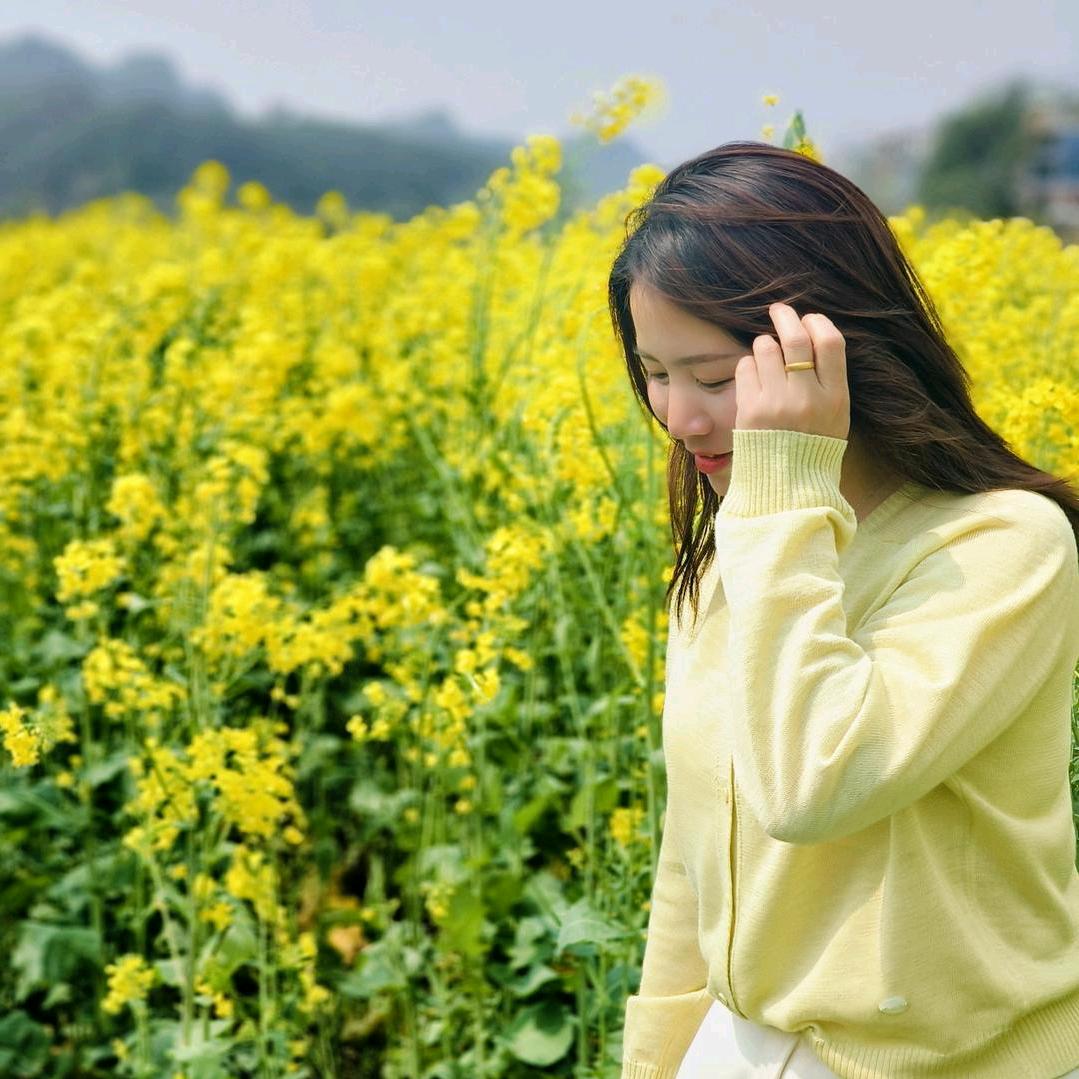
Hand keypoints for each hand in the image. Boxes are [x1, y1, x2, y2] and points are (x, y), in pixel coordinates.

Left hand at [734, 302, 850, 440]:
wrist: (787, 485)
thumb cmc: (813, 446)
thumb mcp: (836, 415)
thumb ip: (829, 379)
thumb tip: (811, 334)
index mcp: (835, 397)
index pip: (830, 342)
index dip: (817, 323)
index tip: (809, 320)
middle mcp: (806, 397)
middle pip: (795, 338)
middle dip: (785, 316)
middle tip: (778, 310)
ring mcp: (776, 403)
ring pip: (766, 348)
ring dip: (764, 343)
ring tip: (766, 353)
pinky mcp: (749, 410)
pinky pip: (745, 367)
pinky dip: (749, 364)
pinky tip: (754, 375)